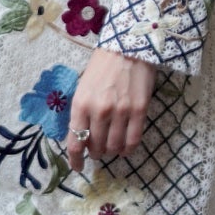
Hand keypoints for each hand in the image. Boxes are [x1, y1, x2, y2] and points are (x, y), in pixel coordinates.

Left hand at [67, 46, 155, 171]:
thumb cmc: (101, 67)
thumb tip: (82, 137)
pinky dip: (128, 150)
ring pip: (114, 147)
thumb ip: (81, 113)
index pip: (75, 142)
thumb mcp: (82, 88)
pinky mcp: (139, 111)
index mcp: (81, 104)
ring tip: (112, 148)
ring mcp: (121, 112)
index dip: (76, 160)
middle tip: (98, 151)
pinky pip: (133, 141)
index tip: (78, 167)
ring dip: (111, 152)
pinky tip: (125, 148)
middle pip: (96, 147)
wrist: (127, 48)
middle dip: (96, 154)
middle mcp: (99, 110)